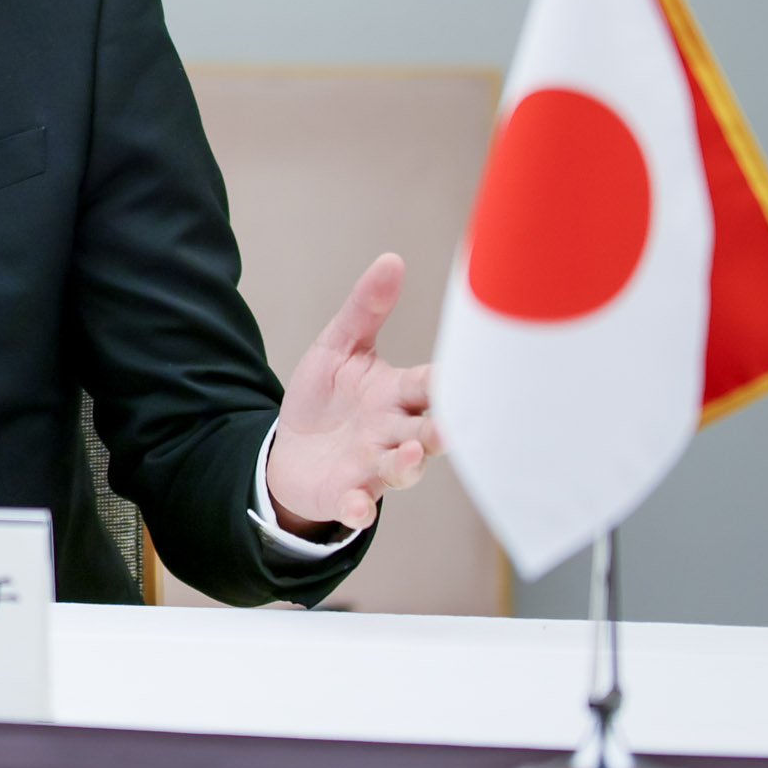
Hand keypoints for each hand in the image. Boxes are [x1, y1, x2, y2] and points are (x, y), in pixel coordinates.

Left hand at [264, 252, 439, 535]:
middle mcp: (394, 432)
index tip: (477, 372)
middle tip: (451, 424)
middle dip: (441, 428)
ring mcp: (372, 466)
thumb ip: (366, 308)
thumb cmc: (325, 399)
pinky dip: (358, 508)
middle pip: (428, 430)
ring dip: (407, 464)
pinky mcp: (345, 493)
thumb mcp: (339, 348)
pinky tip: (356, 506)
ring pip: (401, 469)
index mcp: (398, 395)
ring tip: (409, 452)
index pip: (433, 385)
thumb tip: (392, 260)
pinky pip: (356, 505)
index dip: (452, 381)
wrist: (289, 451)